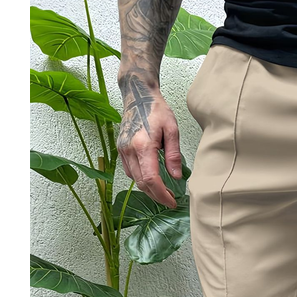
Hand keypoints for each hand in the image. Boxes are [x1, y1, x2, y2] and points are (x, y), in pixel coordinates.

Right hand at [117, 74, 180, 208]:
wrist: (137, 95)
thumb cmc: (156, 109)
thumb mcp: (172, 129)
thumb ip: (174, 155)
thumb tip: (176, 177)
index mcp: (143, 145)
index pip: (151, 179)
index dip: (161, 194)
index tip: (172, 201)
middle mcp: (129, 150)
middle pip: (141, 183)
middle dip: (156, 196)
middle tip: (169, 200)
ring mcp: (122, 150)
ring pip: (134, 179)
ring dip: (148, 189)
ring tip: (163, 191)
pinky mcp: (120, 149)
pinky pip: (130, 171)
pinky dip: (141, 179)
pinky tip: (152, 179)